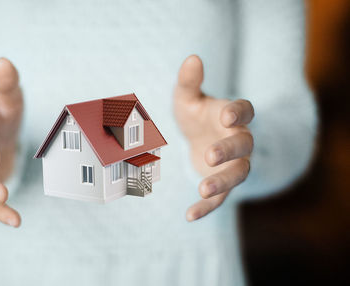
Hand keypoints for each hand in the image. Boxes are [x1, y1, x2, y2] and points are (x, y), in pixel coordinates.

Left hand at [174, 55, 253, 221]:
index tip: (225, 115)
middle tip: (210, 155)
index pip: (245, 110)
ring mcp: (233, 164)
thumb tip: (192, 58)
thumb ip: (189, 81)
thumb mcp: (187, 98)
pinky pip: (220, 199)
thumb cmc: (195, 115)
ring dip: (222, 182)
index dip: (238, 113)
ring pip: (238, 174)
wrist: (198, 139)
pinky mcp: (222, 185)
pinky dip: (206, 207)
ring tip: (203, 189)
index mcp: (232, 115)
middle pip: (244, 145)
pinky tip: (189, 216)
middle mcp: (239, 140)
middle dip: (229, 150)